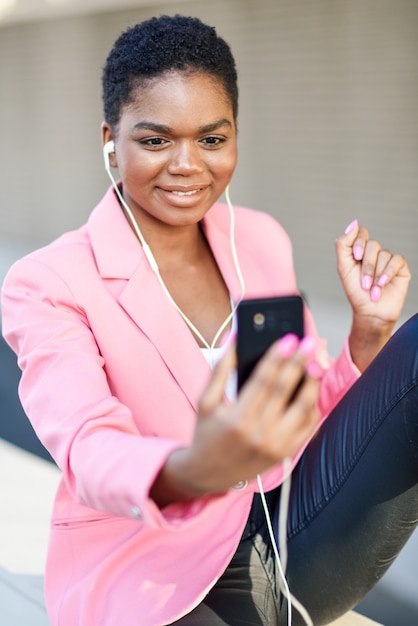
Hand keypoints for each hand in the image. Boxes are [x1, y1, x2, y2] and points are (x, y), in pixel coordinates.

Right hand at [152, 335, 320, 504]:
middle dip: (299, 362)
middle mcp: (259, 434)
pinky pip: (309, 424)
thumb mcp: (205, 401)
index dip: (277, 357)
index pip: (263, 381)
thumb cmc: (207, 432)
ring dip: (312, 381)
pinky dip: (313, 403)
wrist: (209, 473)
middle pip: (285, 390)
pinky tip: (311, 386)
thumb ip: (221, 369)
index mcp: (237, 420)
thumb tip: (235, 338)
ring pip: (303, 407)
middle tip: (309, 342)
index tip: (289, 339)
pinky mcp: (287, 452)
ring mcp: (277, 445)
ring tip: (315, 361)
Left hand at [335, 219, 410, 369]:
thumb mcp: (344, 268)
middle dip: (366, 267)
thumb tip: (354, 223)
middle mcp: (375, 253)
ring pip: (384, 254)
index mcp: (360, 250)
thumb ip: (344, 244)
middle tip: (364, 284)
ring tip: (373, 290)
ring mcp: (388, 259)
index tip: (355, 257)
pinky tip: (383, 284)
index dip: (358, 242)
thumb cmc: (356, 292)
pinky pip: (397, 260)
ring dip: (376, 274)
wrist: (370, 312)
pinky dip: (388, 272)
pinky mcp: (400, 267)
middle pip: (372, 245)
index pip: (361, 233)